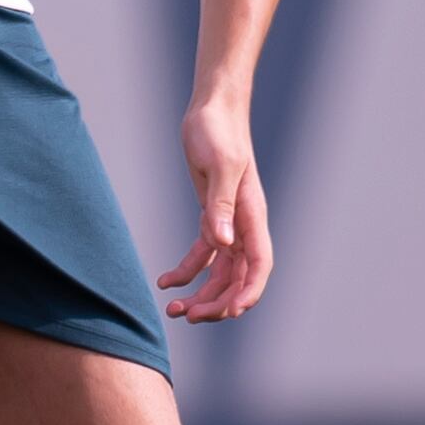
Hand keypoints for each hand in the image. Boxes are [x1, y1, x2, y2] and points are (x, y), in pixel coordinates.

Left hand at [156, 97, 273, 322]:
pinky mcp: (212, 216)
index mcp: (252, 215)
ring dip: (202, 295)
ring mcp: (229, 223)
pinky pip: (203, 255)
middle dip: (218, 303)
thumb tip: (224, 243)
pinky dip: (187, 272)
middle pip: (239, 278)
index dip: (248, 293)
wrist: (212, 109)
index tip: (229, 313)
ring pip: (221, 273)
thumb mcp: (218, 164)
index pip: (259, 265)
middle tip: (187, 315)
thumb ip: (221, 205)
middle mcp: (244, 225)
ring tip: (174, 309)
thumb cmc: (218, 130)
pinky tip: (165, 281)